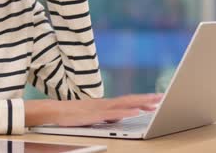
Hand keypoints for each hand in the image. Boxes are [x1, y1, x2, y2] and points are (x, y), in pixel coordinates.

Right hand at [24, 93, 162, 126]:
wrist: (53, 112)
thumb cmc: (71, 115)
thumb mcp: (93, 116)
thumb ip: (107, 116)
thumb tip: (119, 118)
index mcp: (106, 104)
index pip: (128, 100)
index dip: (143, 99)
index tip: (157, 98)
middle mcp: (106, 104)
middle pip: (130, 100)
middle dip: (147, 99)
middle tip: (163, 98)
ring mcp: (100, 108)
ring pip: (124, 105)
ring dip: (140, 104)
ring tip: (155, 104)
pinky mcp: (94, 115)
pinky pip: (113, 114)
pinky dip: (125, 113)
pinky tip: (136, 114)